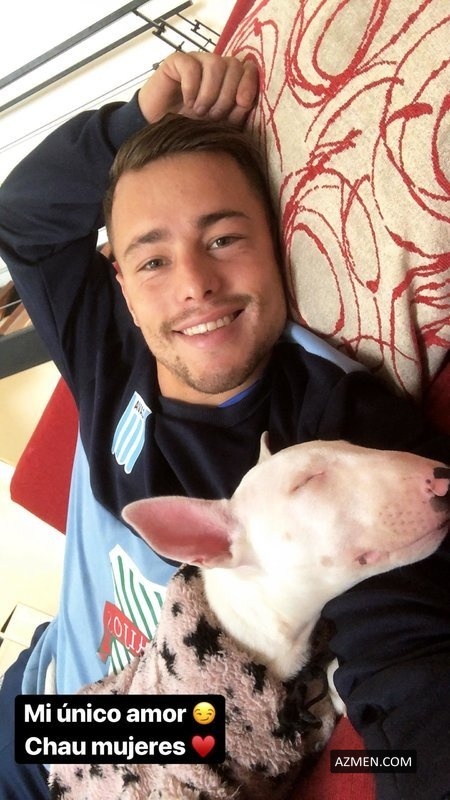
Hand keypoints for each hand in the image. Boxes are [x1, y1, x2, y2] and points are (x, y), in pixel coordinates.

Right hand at [138, 51, 258, 125]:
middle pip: (233, 66)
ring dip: (209, 93)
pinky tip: (187, 101)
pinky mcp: (176, 61)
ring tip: (198, 111)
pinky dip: (192, 87)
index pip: (247, 68)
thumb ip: (237, 112)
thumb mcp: (220, 125)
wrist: (160, 130)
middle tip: (213, 116)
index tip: (243, 102)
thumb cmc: (192, 127)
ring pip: (215, 64)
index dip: (248, 82)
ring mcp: (196, 61)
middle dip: (226, 95)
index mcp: (229, 79)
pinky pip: (191, 66)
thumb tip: (248, 99)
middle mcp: (214, 66)